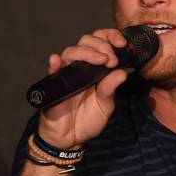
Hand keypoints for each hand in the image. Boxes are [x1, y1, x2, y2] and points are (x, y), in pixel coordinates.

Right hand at [37, 29, 128, 148]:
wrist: (71, 138)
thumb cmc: (89, 118)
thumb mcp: (105, 105)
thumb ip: (111, 89)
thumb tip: (122, 72)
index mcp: (96, 67)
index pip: (102, 42)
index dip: (111, 37)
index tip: (121, 44)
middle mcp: (81, 66)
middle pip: (87, 41)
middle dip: (101, 44)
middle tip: (111, 58)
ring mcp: (66, 73)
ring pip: (71, 51)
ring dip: (86, 52)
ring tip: (100, 60)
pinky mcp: (54, 84)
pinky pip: (52, 70)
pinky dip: (54, 64)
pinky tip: (57, 60)